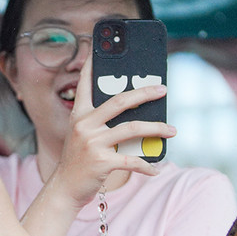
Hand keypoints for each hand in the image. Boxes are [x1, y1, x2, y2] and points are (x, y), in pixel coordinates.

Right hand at [46, 57, 172, 208]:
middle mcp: (85, 125)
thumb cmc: (79, 162)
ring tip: (172, 131)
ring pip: (132, 129)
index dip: (91, 65)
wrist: (65, 189)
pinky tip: (156, 168)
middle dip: (145, 92)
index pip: (85, 84)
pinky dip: (147, 166)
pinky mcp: (101, 162)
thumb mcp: (83, 137)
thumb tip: (136, 116)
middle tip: (163, 90)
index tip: (97, 46)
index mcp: (79, 115)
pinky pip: (132, 161)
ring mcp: (92, 143)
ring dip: (157, 129)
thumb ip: (101, 123)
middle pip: (120, 101)